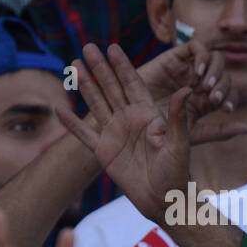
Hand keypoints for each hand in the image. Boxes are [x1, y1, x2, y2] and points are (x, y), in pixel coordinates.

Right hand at [59, 43, 197, 226]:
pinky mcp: (103, 151)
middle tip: (87, 47)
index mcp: (148, 114)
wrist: (162, 198)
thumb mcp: (179, 143)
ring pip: (96, 104)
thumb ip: (178, 117)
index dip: (122, 65)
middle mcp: (130, 120)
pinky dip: (71, 123)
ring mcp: (114, 134)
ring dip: (85, 86)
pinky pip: (84, 134)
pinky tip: (60, 109)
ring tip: (73, 66)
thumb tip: (186, 90)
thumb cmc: (176, 172)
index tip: (112, 47)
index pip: (133, 83)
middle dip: (99, 67)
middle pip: (111, 88)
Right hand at [134, 37, 246, 144]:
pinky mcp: (174, 57)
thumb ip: (219, 131)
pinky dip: (203, 56)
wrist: (127, 126)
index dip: (230, 97)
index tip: (223, 109)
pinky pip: (196, 47)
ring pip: (214, 59)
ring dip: (215, 70)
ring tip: (206, 85)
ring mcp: (187, 69)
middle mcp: (198, 84)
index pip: (228, 92)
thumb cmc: (155, 135)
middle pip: (223, 75)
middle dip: (222, 84)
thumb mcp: (191, 135)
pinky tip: (198, 72)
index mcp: (203, 102)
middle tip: (213, 97)